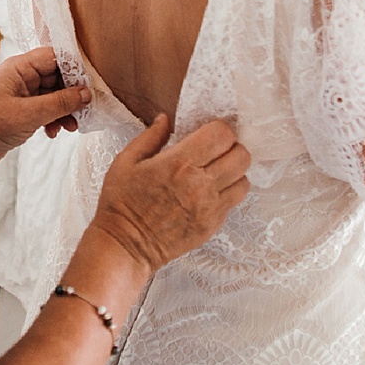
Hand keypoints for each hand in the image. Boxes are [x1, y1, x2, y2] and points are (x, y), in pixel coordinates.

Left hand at [0, 47, 91, 172]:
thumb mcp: (30, 114)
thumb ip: (60, 103)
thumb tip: (85, 94)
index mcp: (19, 67)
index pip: (54, 57)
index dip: (74, 68)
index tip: (90, 84)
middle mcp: (21, 77)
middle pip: (57, 76)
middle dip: (72, 94)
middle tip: (84, 109)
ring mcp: (22, 93)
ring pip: (54, 95)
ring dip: (65, 110)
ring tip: (71, 126)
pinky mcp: (22, 110)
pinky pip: (46, 108)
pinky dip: (54, 119)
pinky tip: (54, 131)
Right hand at [88, 114, 249, 270]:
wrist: (125, 245)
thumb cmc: (121, 204)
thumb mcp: (125, 162)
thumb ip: (150, 137)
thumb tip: (165, 119)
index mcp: (178, 163)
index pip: (222, 135)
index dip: (218, 129)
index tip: (207, 133)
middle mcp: (199, 184)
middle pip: (241, 155)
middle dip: (230, 148)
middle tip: (215, 151)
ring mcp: (209, 207)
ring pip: (244, 179)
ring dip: (233, 172)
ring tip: (216, 172)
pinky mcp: (212, 225)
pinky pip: (235, 201)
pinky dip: (228, 192)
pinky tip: (210, 192)